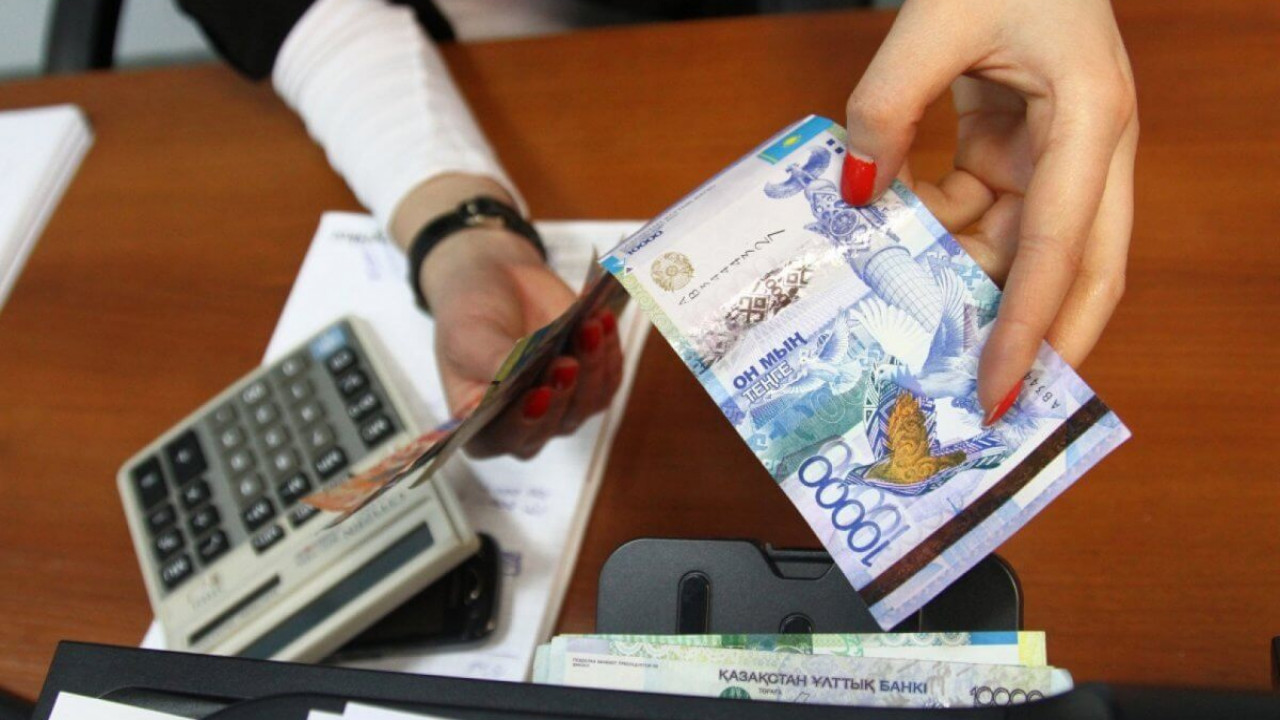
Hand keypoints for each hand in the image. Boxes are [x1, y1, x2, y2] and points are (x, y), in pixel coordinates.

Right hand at [420, 227, 622, 458]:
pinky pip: (609, 379)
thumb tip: (515, 377)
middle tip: (567, 359)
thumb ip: (491, 360)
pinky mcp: (588, 383)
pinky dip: (609, 349)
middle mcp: (522, 425)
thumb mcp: (469, 334)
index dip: (524, 422)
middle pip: (554, 425)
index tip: (539, 392)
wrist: (498, 283)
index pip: (503, 438)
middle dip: (564, 390)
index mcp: (479, 424)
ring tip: (589, 325)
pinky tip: (603, 321)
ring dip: (593, 365)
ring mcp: (560, 407)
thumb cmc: (470, 315)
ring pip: (588, 403)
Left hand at [841, 0, 1137, 422]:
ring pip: (1018, 249)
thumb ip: (886, 107)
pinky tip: (890, 249)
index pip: (1062, 250)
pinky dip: (939, 235)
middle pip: (1074, 272)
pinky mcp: (1020, 148)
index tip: (995, 394)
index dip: (1029, 328)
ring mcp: (1056, 152)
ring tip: (908, 336)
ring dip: (964, 286)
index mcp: (1092, 121)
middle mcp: (1088, 150)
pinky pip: (983, 212)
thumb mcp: (936, 20)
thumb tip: (857, 195)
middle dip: (1031, 340)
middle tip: (981, 408)